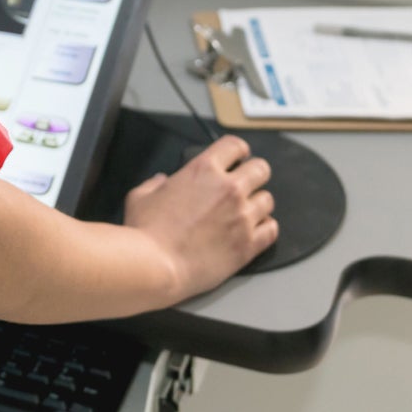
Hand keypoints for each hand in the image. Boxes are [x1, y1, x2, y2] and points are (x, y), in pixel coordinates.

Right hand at [123, 135, 277, 301]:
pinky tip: (255, 231)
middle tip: (246, 184)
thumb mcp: (140, 196)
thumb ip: (154, 184)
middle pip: (261, 169)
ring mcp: (242, 216)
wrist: (156, 266)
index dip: (239, 151)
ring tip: (247, 212)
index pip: (235, 145)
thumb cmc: (146, 233)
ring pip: (268, 200)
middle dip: (254, 174)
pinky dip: (265, 229)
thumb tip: (161, 182)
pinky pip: (272, 230)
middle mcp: (229, 189)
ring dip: (258, 204)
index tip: (239, 158)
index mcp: (203, 170)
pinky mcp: (248, 244)